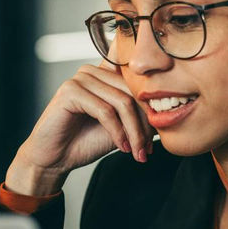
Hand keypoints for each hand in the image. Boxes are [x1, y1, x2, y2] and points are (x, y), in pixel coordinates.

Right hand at [4, 60, 156, 194]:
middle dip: (145, 124)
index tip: (158, 131)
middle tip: (148, 149)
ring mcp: (81, 78)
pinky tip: (122, 147)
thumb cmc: (88, 140)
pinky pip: (105, 111)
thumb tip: (169, 113)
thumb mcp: (123, 127)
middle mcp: (94, 70)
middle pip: (134, 93)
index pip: (139, 79)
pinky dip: (117, 132)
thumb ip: (141, 115)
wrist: (57, 158)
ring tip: (137, 152)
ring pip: (122, 102)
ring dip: (134, 132)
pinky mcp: (70, 90)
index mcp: (107, 74)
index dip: (152, 102)